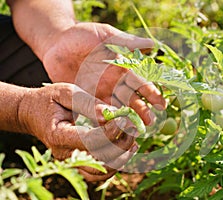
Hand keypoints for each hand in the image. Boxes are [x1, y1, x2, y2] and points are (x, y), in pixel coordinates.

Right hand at [18, 83, 137, 181]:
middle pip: (100, 159)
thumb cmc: (49, 100)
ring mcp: (73, 161)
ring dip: (123, 156)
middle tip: (132, 125)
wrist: (32, 113)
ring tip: (133, 137)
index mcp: (59, 136)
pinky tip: (128, 147)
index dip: (111, 132)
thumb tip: (109, 115)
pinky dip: (118, 161)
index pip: (90, 141)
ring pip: (103, 171)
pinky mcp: (80, 162)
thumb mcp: (65, 93)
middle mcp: (66, 154)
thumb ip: (87, 103)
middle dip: (122, 143)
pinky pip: (102, 171)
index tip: (124, 118)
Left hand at [42, 23, 166, 124]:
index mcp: (123, 67)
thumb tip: (152, 44)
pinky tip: (111, 131)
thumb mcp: (104, 35)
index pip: (141, 82)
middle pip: (132, 99)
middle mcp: (115, 83)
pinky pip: (97, 113)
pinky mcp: (86, 100)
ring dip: (127, 120)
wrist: (55, 44)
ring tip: (135, 131)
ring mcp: (101, 93)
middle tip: (151, 122)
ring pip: (118, 109)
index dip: (151, 93)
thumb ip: (125, 41)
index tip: (162, 104)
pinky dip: (105, 122)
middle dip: (142, 110)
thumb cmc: (81, 35)